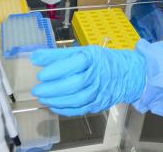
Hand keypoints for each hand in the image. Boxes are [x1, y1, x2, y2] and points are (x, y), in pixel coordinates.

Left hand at [31, 46, 145, 115]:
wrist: (127, 74)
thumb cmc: (101, 60)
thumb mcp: (83, 52)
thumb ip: (58, 55)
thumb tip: (35, 57)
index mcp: (93, 58)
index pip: (75, 63)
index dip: (57, 70)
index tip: (41, 75)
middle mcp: (97, 75)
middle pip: (75, 84)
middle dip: (54, 89)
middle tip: (37, 90)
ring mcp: (99, 92)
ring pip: (77, 99)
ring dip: (57, 100)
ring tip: (42, 98)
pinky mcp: (99, 104)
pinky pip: (81, 109)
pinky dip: (65, 110)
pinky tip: (54, 106)